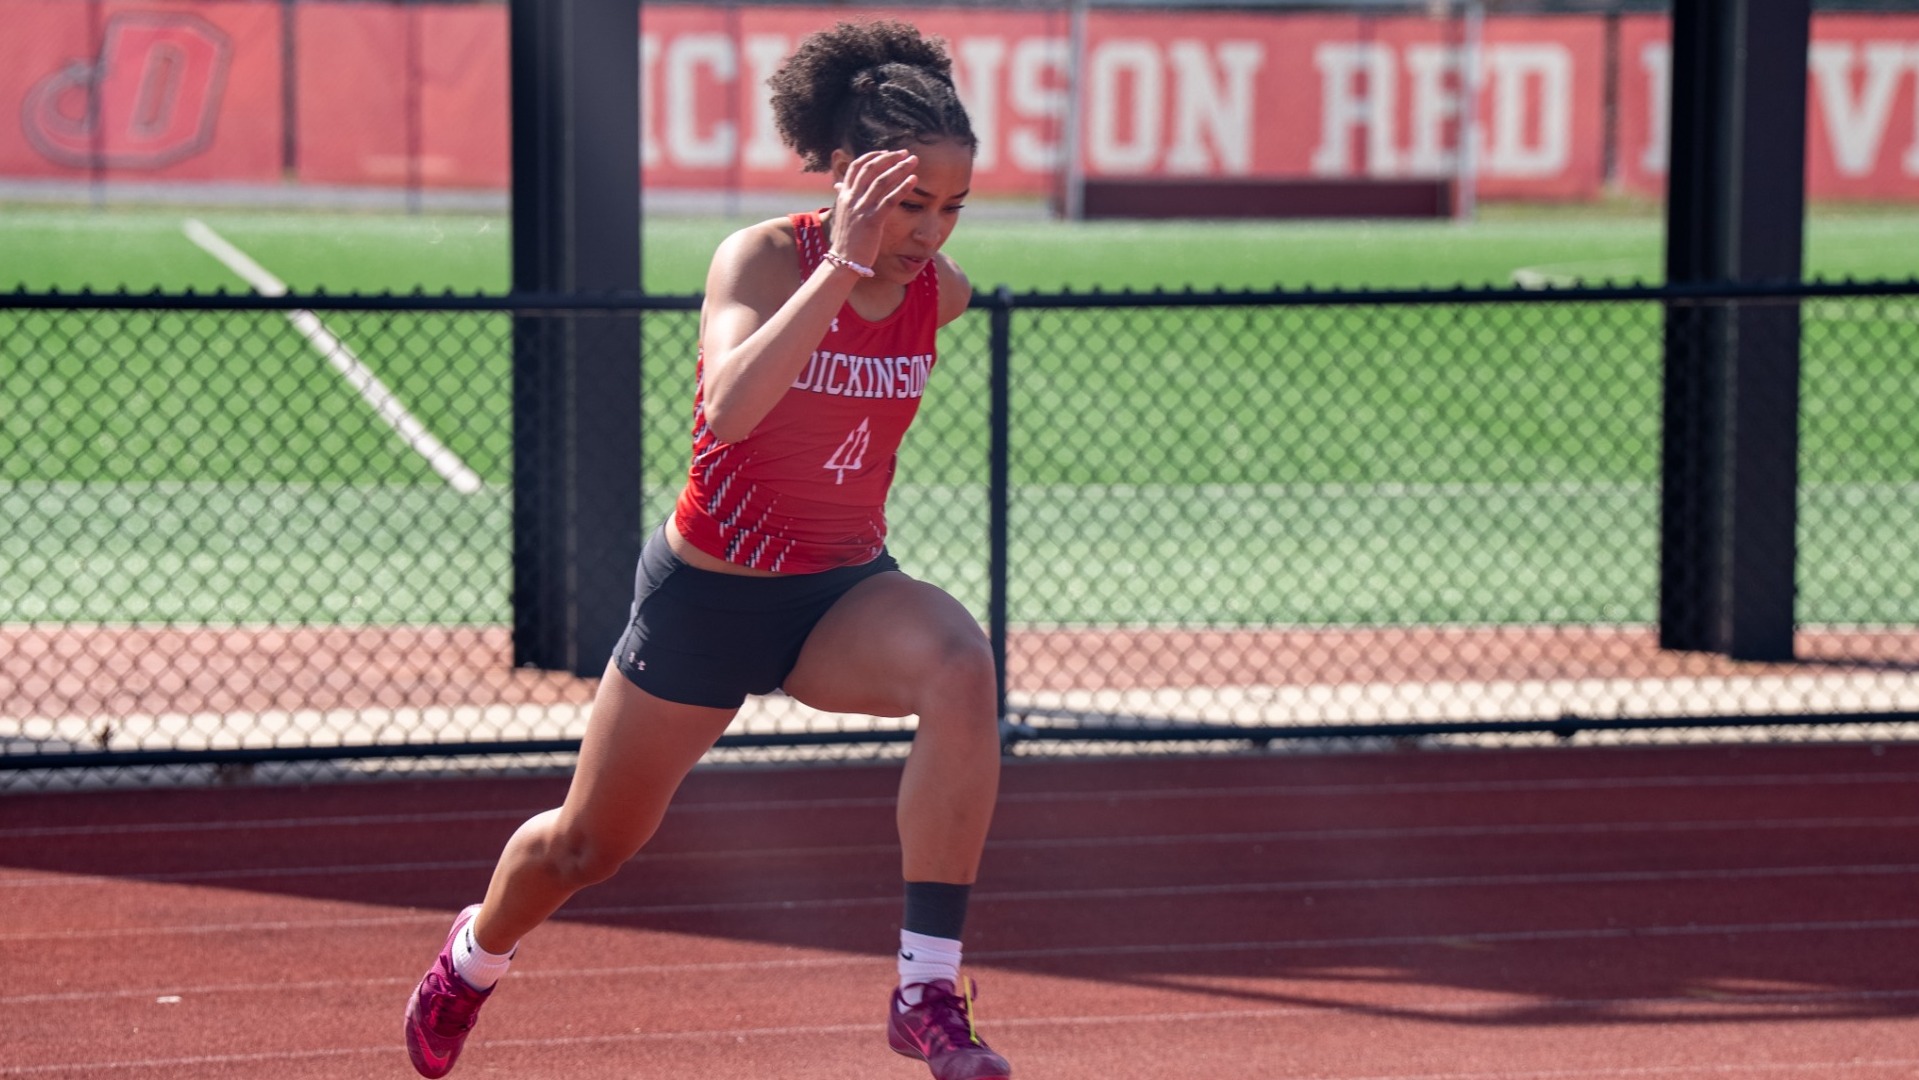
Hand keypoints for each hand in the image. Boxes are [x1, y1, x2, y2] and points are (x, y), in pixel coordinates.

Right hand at [828, 149, 917, 267]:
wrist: (843, 262)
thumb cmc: (846, 241)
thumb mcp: (842, 215)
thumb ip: (843, 198)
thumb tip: (839, 186)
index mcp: (844, 196)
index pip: (855, 167)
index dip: (871, 156)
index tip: (886, 152)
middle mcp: (851, 199)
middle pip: (870, 169)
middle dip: (889, 157)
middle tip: (905, 152)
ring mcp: (861, 209)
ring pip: (881, 181)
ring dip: (899, 168)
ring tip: (913, 161)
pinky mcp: (872, 221)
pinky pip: (890, 200)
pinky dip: (903, 187)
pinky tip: (914, 180)